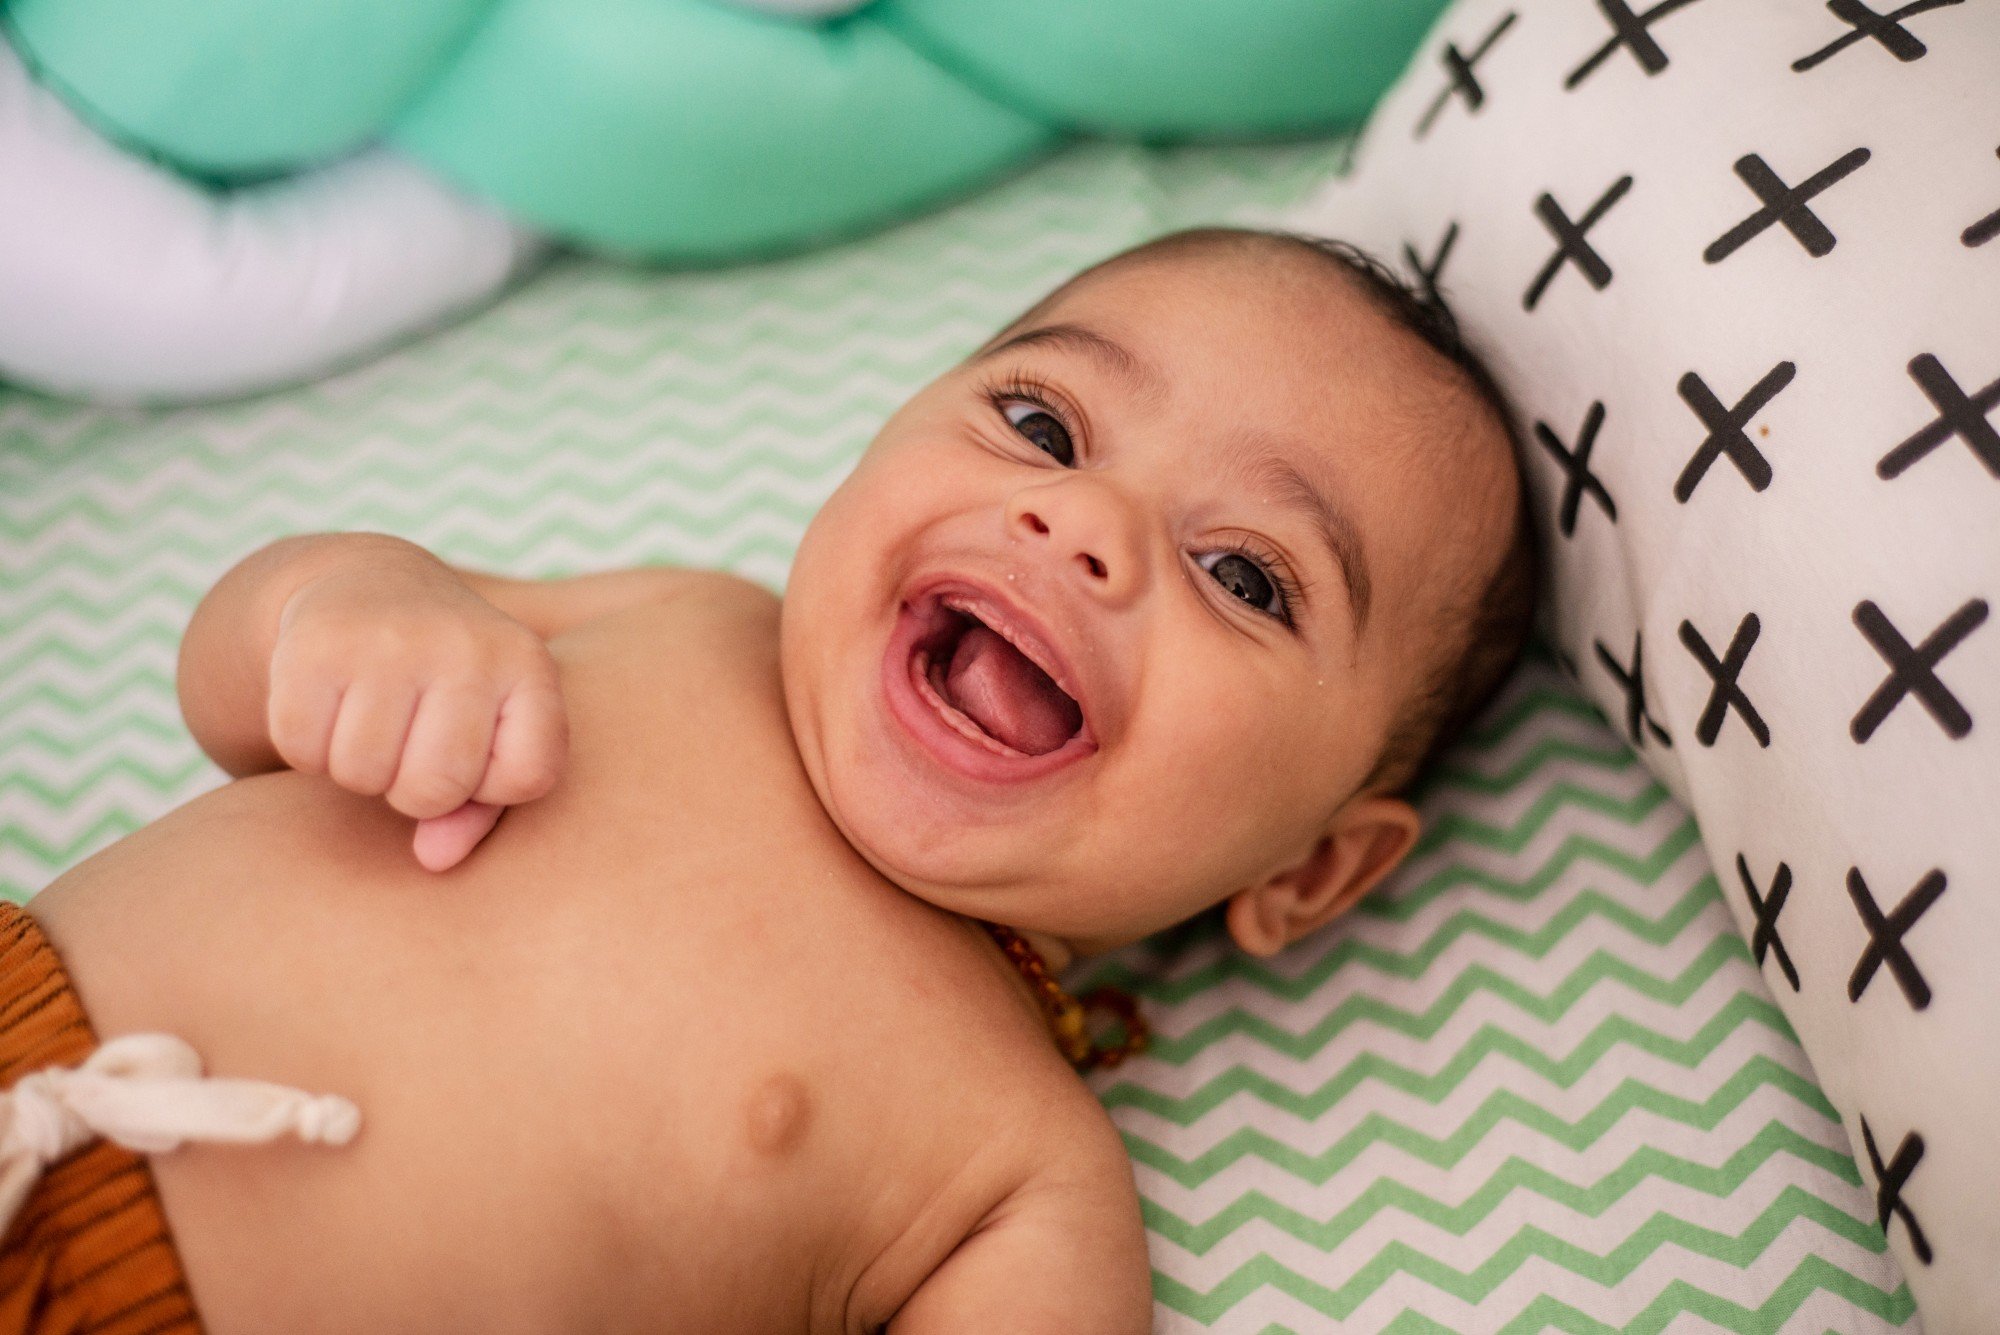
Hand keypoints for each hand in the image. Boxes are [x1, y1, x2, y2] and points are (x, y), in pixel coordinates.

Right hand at [265, 555, 566, 870]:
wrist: (368, 586)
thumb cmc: (443, 687)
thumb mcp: (486, 733)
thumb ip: (479, 809)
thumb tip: (434, 860)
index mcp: (529, 666)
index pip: (527, 777)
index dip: (489, 786)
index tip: (472, 751)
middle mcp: (466, 646)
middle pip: (434, 787)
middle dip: (411, 789)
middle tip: (407, 745)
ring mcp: (390, 640)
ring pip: (361, 774)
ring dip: (356, 770)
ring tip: (368, 722)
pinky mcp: (315, 644)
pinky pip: (301, 749)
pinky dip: (306, 749)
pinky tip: (328, 707)